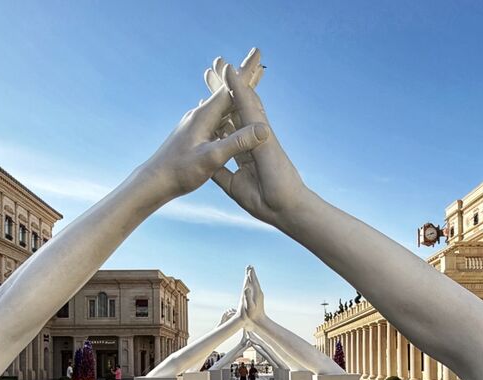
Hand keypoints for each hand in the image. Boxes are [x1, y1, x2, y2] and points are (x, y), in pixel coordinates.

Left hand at [140, 53, 268, 201]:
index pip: (231, 88)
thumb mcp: (211, 159)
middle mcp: (199, 114)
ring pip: (224, 104)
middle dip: (245, 75)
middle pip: (228, 90)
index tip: (258, 54)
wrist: (154, 182)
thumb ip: (237, 143)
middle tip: (257, 57)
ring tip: (252, 81)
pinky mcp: (195, 134)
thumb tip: (263, 129)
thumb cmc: (180, 171)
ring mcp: (196, 123)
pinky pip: (218, 117)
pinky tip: (232, 112)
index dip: (247, 72)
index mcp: (204, 115)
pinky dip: (231, 110)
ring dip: (240, 91)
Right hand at [207, 53, 309, 227]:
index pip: (244, 105)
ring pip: (223, 138)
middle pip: (231, 117)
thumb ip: (250, 122)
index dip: (234, 87)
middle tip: (208, 77)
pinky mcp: (232, 180)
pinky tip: (199, 149)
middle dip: (221, 99)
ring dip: (212, 124)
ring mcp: (240, 162)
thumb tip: (246, 97)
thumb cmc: (280, 177)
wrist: (284, 208)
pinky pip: (217, 165)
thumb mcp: (264, 145)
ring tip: (198, 107)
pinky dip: (209, 155)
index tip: (224, 67)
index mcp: (257, 134)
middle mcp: (248, 145)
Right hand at [237, 265, 265, 321]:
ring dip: (252, 278)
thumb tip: (246, 288)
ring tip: (250, 273)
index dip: (251, 275)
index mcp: (257, 293)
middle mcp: (259, 293)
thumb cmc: (253, 316)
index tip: (250, 268)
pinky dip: (252, 284)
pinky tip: (251, 285)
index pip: (254, 281)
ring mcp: (259, 296)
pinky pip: (254, 289)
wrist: (259, 322)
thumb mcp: (249, 306)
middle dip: (252, 274)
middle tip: (250, 266)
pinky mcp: (258, 299)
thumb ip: (247, 297)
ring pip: (255, 284)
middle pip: (255, 281)